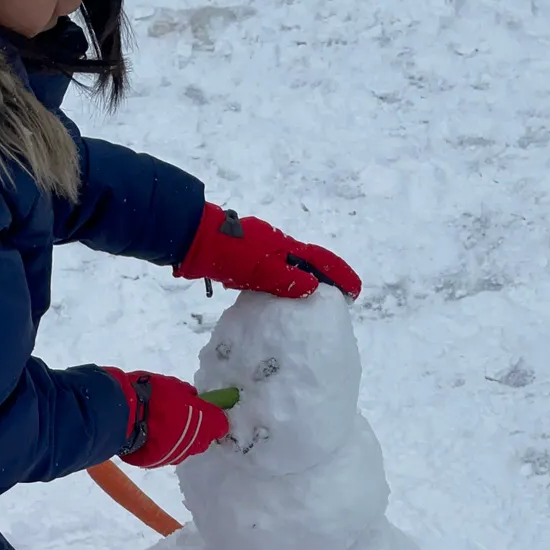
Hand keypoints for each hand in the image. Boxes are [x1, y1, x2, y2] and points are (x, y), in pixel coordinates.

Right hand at [105, 369, 228, 467]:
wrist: (125, 415)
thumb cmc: (152, 395)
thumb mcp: (174, 386)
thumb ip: (187, 394)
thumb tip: (192, 397)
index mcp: (205, 422)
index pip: (221, 425)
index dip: (215, 418)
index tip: (206, 411)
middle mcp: (195, 442)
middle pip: (203, 439)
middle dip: (197, 429)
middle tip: (181, 416)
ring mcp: (178, 454)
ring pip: (185, 448)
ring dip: (179, 438)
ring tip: (163, 426)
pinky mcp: (160, 462)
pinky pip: (168, 453)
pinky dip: (163, 445)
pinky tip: (151, 435)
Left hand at [175, 203, 361, 299]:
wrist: (194, 240)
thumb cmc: (229, 253)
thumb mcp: (262, 269)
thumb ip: (288, 279)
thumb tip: (314, 288)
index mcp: (286, 246)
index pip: (321, 260)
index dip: (339, 275)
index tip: (354, 291)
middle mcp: (278, 248)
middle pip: (309, 264)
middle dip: (326, 281)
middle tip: (338, 302)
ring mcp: (262, 255)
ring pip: (291, 271)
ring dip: (305, 286)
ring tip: (314, 308)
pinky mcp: (247, 264)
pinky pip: (273, 278)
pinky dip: (284, 290)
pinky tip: (281, 306)